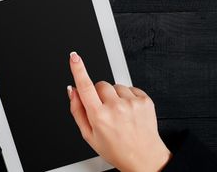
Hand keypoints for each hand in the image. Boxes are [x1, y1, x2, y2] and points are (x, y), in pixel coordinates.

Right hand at [67, 52, 170, 171]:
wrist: (144, 158)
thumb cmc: (116, 149)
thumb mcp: (89, 135)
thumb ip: (77, 110)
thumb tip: (72, 90)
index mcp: (99, 116)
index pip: (85, 87)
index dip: (78, 69)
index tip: (74, 57)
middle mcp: (116, 108)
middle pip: (100, 84)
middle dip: (99, 94)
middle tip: (105, 110)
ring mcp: (132, 103)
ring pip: (115, 86)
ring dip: (115, 96)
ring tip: (120, 114)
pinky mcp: (144, 100)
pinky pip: (130, 88)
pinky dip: (128, 98)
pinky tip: (129, 112)